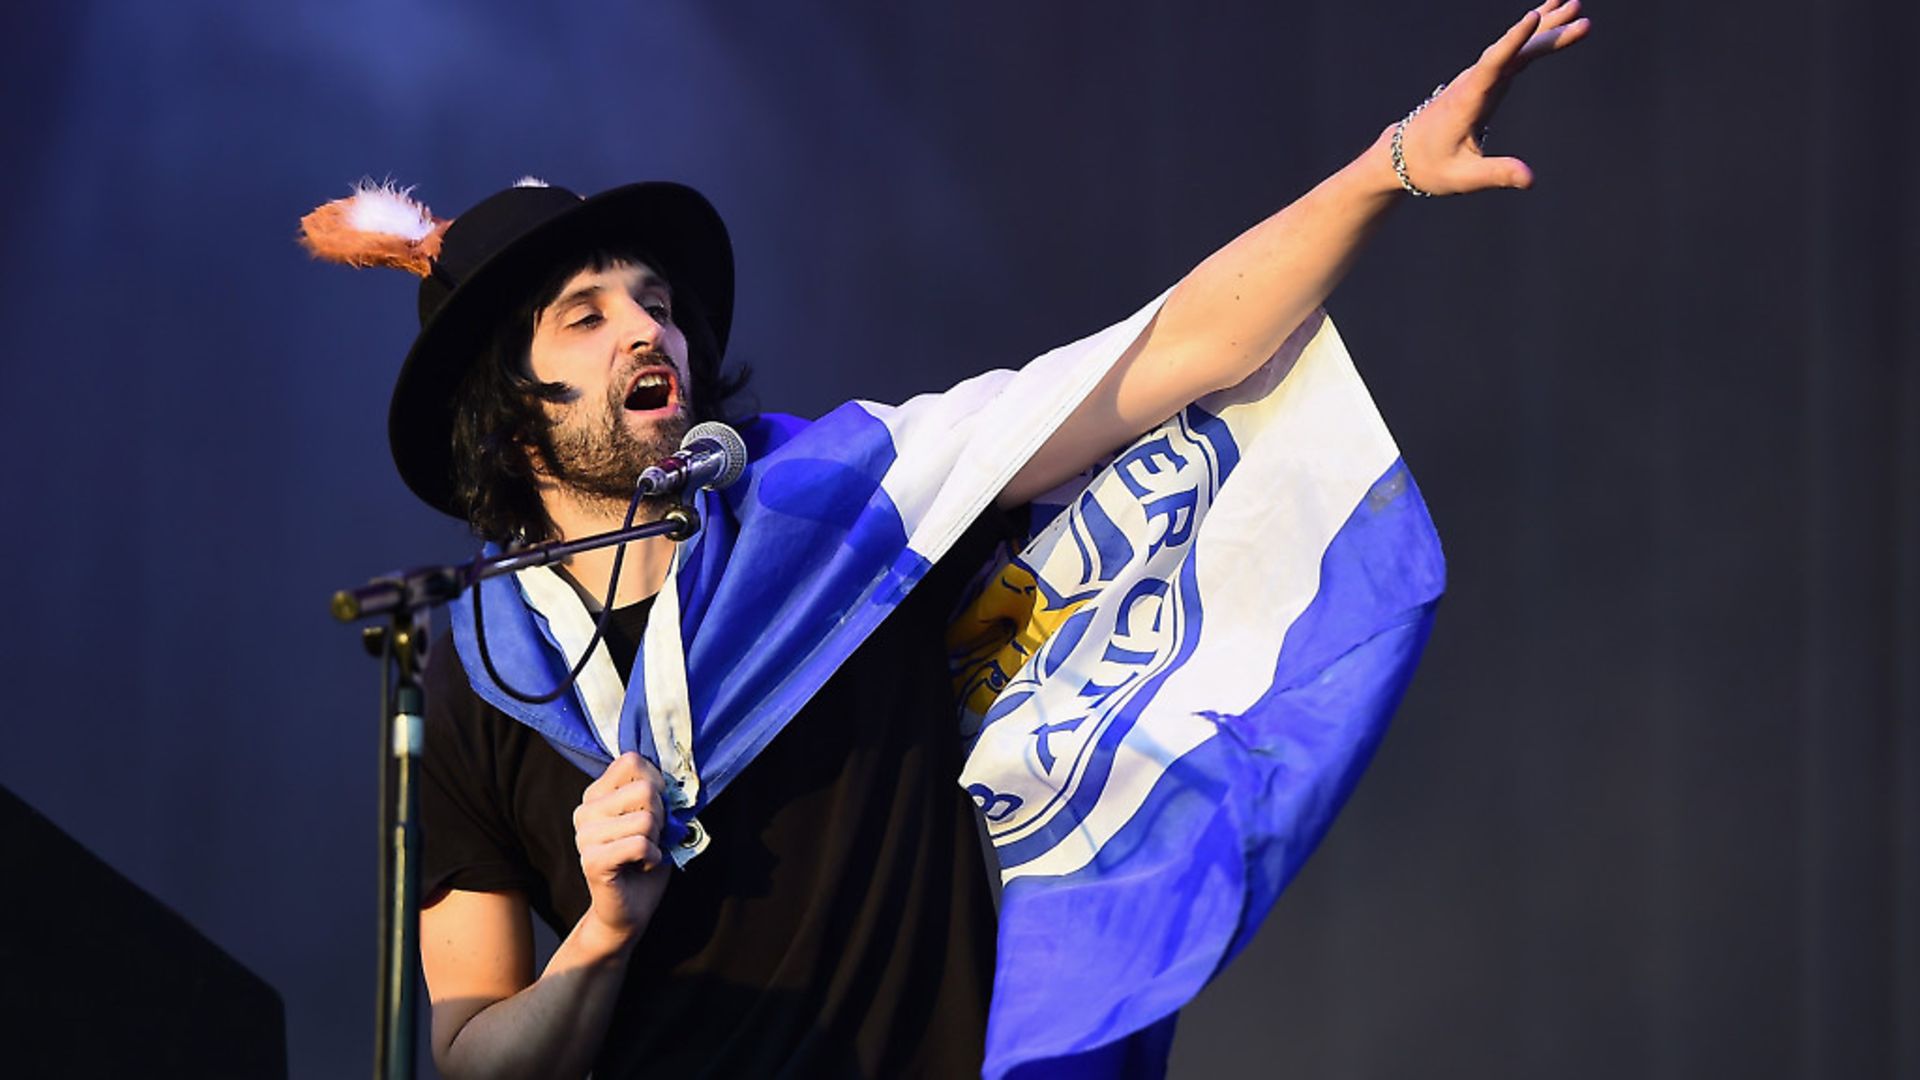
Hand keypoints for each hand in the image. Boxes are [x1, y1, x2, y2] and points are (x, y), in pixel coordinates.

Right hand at [573, 750, 672, 941]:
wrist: (630, 910)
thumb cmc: (644, 861)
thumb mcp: (655, 818)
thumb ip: (658, 793)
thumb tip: (676, 774)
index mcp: (597, 795)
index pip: (631, 761)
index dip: (657, 783)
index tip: (655, 809)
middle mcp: (585, 811)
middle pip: (645, 789)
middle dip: (661, 817)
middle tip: (649, 839)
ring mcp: (584, 836)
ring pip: (645, 819)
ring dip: (655, 841)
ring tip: (642, 855)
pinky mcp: (592, 860)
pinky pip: (639, 844)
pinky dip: (652, 857)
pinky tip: (642, 867)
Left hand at [1396, 0, 1591, 193]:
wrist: (1403, 155)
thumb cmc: (1431, 167)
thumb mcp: (1463, 177)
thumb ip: (1497, 174)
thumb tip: (1530, 179)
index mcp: (1467, 101)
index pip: (1492, 65)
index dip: (1513, 41)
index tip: (1533, 17)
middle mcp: (1474, 83)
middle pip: (1513, 52)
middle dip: (1546, 34)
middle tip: (1581, 18)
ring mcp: (1480, 79)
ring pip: (1516, 48)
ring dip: (1545, 27)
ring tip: (1574, 5)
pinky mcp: (1486, 81)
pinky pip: (1513, 53)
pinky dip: (1533, 36)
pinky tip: (1549, 18)